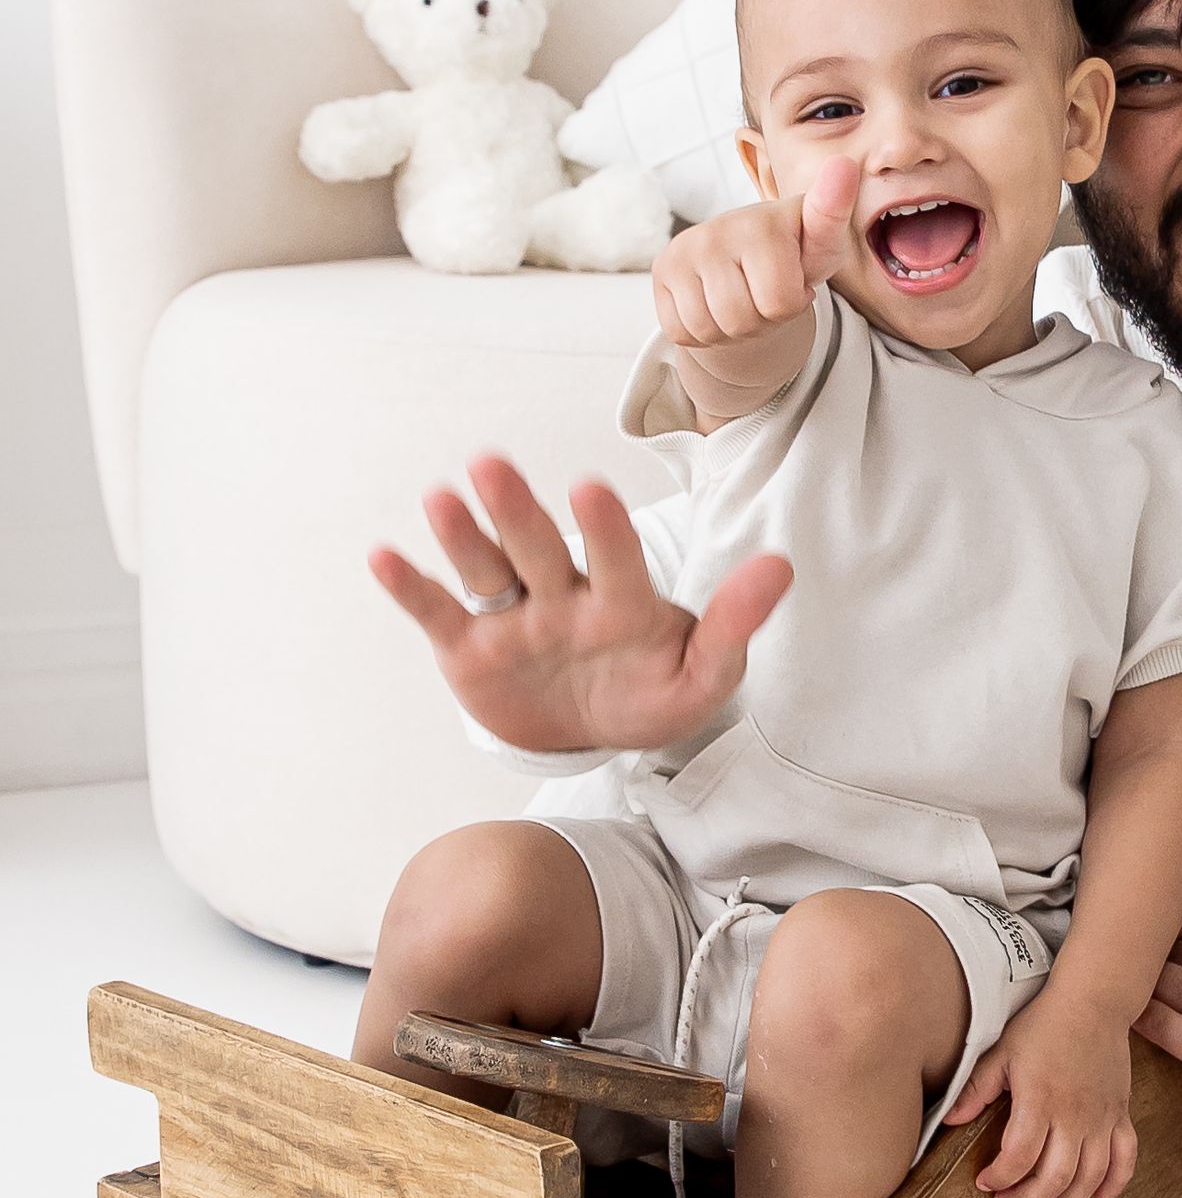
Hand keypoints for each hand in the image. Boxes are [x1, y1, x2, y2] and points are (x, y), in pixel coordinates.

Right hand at [370, 454, 790, 753]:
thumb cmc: (649, 694)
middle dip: (516, 510)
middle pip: (538, 548)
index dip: (603, 528)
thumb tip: (782, 565)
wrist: (593, 734)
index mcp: (622, 602)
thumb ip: (733, 624)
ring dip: (462, 535)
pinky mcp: (471, 649)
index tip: (588, 487)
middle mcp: (563, 596)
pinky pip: (438, 613)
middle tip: (491, 464)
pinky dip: (411, 588)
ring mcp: (514, 618)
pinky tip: (383, 556)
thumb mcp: (701, 675)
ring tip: (441, 497)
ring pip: (486, 569)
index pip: (615, 560)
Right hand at [653, 156, 861, 409]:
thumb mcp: (821, 239)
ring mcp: (682, 251)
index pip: (780, 303)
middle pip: (742, 321)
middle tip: (766, 294)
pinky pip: (682, 332)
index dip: (794, 303)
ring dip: (733, 330)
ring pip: (709, 330)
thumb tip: (843, 164)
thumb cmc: (795, 250)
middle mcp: (714, 232)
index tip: (796, 277)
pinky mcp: (662, 272)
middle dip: (762, 321)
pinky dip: (704, 332)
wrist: (750, 256)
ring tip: (745, 300)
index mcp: (759, 224)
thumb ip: (833, 210)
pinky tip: (717, 306)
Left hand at [947, 985, 1137, 1197]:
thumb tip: (948, 1122)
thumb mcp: (1002, 1052)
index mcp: (1040, 1100)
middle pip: (1055, 1178)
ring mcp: (1101, 1117)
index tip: (985, 1183)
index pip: (1019, 1157)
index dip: (1000, 1178)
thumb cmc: (1044, 1024)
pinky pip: (1126, 1159)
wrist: (1093, 1001)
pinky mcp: (1120, 1114)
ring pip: (1090, 1177)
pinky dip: (1115, 1185)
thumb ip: (975, 1090)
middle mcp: (1074, 1114)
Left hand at [1134, 768, 1181, 1138]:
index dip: (1168, 921)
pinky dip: (1150, 1024)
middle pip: (1178, 948)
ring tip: (1127, 984)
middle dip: (1153, 954)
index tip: (1152, 928)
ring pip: (1170, 988)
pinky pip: (1174, 1034)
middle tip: (1130, 957)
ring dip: (1144, 987)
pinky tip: (1136, 1017)